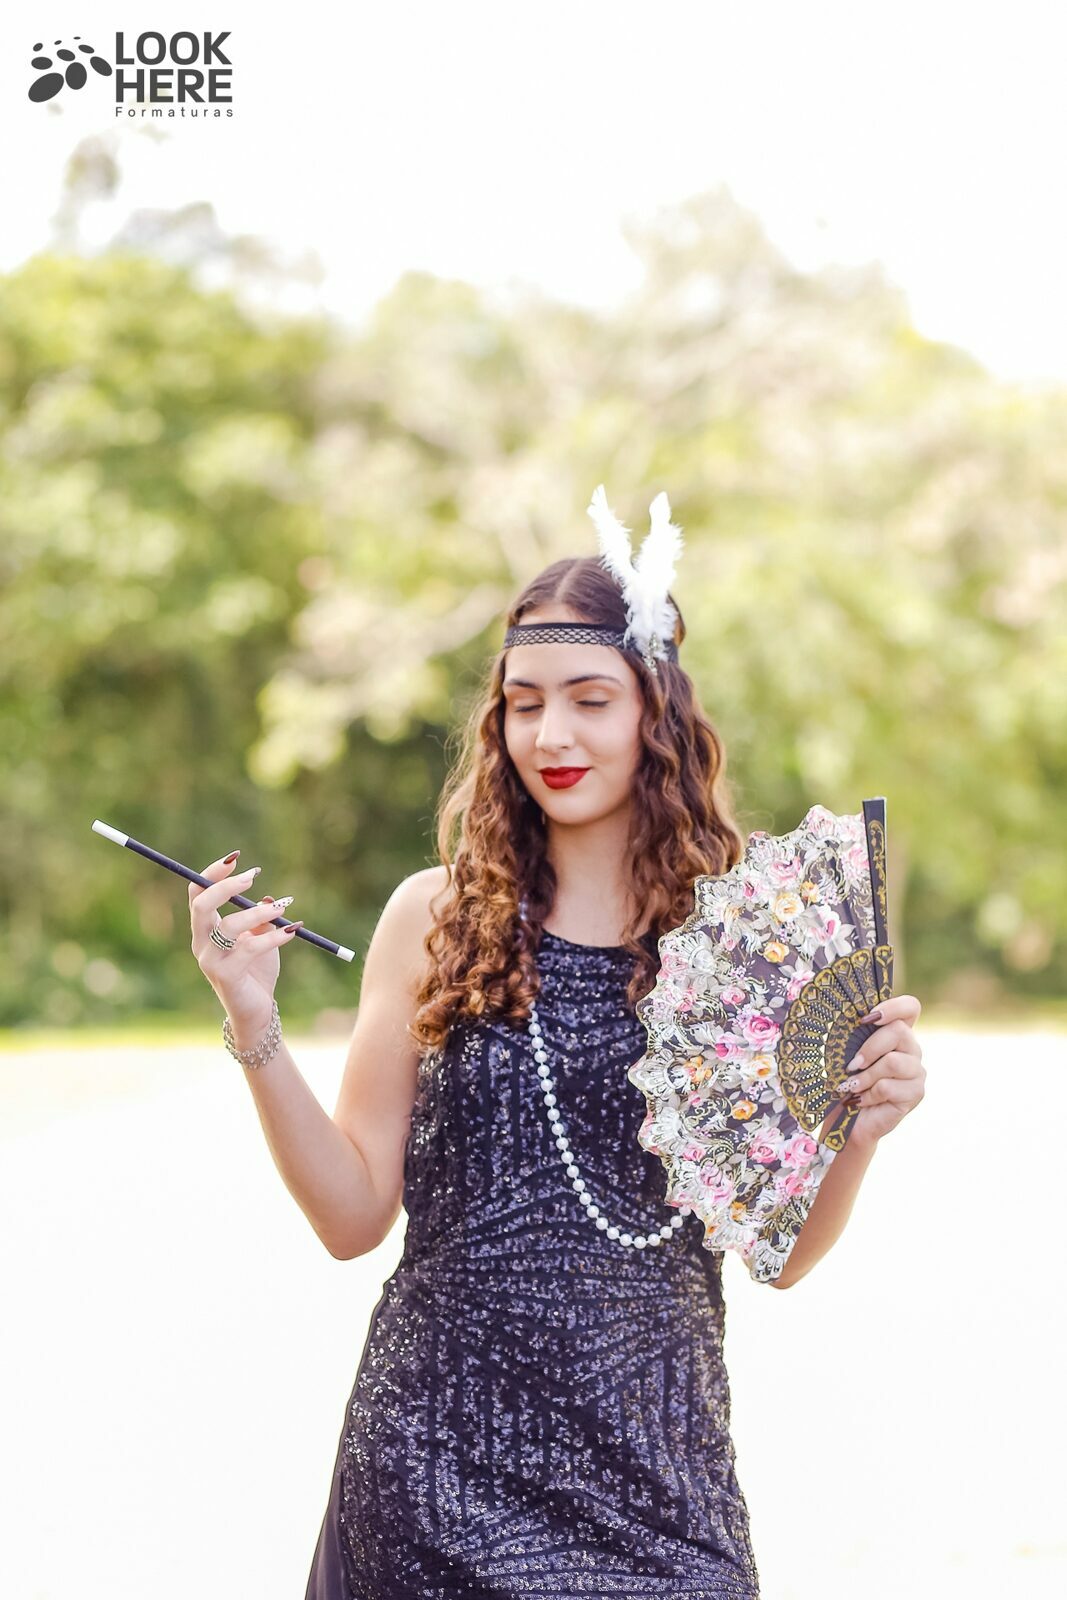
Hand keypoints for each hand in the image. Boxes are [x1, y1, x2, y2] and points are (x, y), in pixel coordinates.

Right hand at [189, 852, 302, 1034]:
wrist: (258, 1010)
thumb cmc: (257, 970)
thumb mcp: (261, 937)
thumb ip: (261, 918)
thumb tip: (269, 898)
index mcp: (205, 929)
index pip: (197, 893)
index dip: (212, 872)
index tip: (235, 858)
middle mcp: (201, 942)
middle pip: (202, 905)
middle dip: (226, 886)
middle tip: (253, 876)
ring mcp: (210, 960)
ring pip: (228, 926)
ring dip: (257, 913)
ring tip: (282, 908)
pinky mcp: (226, 976)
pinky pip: (249, 949)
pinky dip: (274, 937)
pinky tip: (293, 931)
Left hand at [839, 994, 925, 1142]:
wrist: (848, 1120)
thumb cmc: (846, 1081)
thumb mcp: (847, 1054)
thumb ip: (854, 1035)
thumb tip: (852, 1020)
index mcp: (896, 1033)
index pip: (910, 1007)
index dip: (893, 1006)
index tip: (867, 1018)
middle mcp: (912, 1049)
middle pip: (899, 1030)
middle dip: (869, 1047)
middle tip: (851, 1065)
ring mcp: (917, 1071)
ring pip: (893, 1062)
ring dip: (866, 1076)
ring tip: (852, 1086)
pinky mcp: (915, 1093)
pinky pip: (888, 1086)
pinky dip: (868, 1094)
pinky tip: (861, 1100)